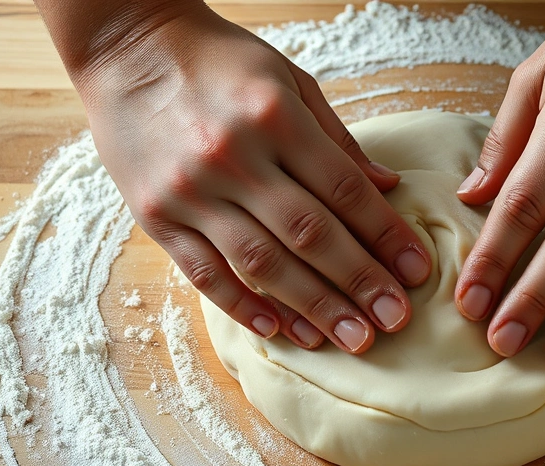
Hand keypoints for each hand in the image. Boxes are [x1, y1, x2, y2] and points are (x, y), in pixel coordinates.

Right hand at [44, 1, 431, 353]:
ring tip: (350, 339)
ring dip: (312, 306)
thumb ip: (337, 138)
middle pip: (310, 234)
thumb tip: (388, 186)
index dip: (386, 235)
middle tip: (395, 320)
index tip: (417, 272)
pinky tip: (279, 330)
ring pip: (262, 263)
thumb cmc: (218, 61)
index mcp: (275, 117)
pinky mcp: (156, 215)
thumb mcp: (288, 79)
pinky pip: (204, 273)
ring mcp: (191, 190)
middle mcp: (234, 156)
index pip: (345, 189)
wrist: (127, 47)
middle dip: (359, 283)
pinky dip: (242, 305)